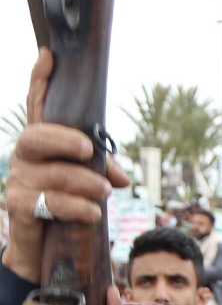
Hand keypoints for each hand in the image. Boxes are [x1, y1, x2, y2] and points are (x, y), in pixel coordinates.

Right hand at [2, 49, 129, 283]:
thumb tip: (120, 178)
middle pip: (37, 136)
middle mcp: (24, 158)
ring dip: (86, 184)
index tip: (50, 55)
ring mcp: (18, 181)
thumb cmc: (67, 206)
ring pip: (54, 174)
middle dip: (65, 140)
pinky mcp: (19, 207)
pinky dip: (79, 208)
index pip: (36, 107)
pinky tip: (93, 214)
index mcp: (42, 145)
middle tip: (88, 150)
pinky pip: (52, 202)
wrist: (43, 249)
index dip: (40, 81)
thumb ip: (101, 171)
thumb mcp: (86, 184)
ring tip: (103, 195)